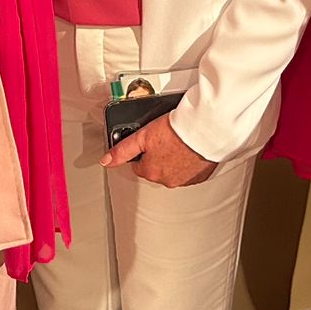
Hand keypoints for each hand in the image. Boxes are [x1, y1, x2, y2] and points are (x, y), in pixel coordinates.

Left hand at [99, 113, 217, 187]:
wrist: (205, 129)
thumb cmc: (176, 130)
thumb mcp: (142, 136)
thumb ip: (122, 150)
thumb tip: (105, 161)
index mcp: (151, 172)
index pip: (139, 165)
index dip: (143, 150)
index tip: (151, 140)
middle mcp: (167, 180)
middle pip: (156, 168)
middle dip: (159, 156)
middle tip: (166, 138)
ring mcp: (185, 180)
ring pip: (173, 170)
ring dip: (174, 159)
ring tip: (179, 141)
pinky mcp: (200, 176)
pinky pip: (190, 170)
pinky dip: (189, 161)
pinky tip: (190, 148)